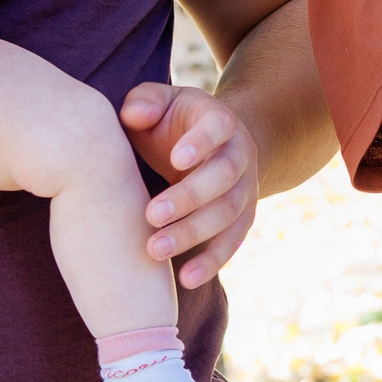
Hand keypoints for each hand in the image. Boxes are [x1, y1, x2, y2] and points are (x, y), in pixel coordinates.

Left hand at [120, 81, 260, 288]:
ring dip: (193, 234)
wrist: (216, 145)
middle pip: (224, 177)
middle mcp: (241, 155)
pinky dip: (212, 263)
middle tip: (151, 215)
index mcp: (220, 120)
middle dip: (189, 198)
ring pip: (227, 214)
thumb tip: (134, 115)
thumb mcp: (160, 103)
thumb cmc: (173, 123)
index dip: (201, 143)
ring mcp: (246, 190)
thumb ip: (144, 102)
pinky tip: (186, 279)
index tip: (175, 159)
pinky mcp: (242, 220)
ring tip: (155, 250)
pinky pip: (232, 243)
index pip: (218, 128)